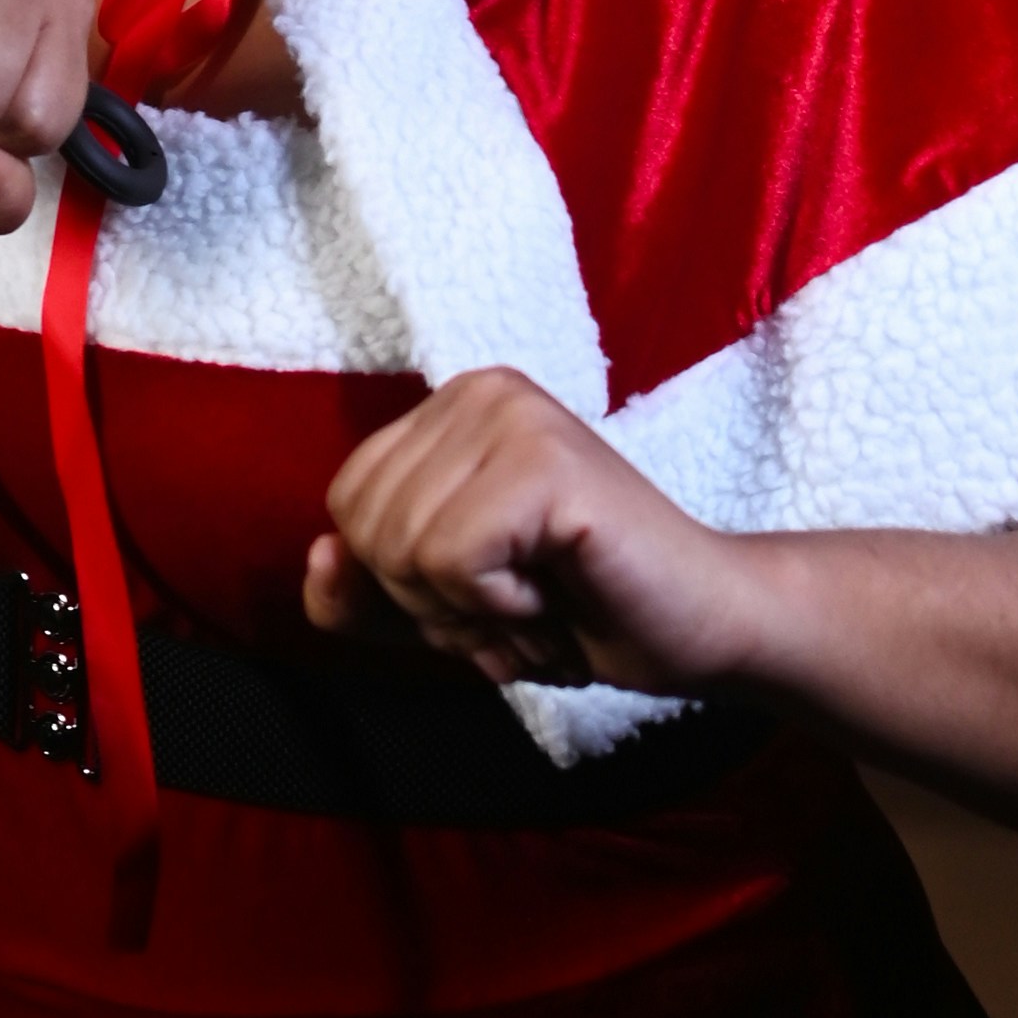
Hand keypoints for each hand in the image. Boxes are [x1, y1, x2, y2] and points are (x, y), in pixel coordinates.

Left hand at [306, 367, 760, 691]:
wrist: (698, 627)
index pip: (346, 508)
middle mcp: (478, 389)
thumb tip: (318, 553)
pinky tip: (558, 594)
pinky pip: (452, 560)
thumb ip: (361, 594)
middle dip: (435, 603)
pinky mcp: (546, 460)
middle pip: (366, 530)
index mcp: (449, 407)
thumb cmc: (576, 610)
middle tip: (521, 599)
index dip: (404, 583)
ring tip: (541, 598)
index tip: (491, 584)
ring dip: (472, 612)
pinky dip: (501, 608)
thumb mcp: (441, 610)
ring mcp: (515, 415)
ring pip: (403, 549)